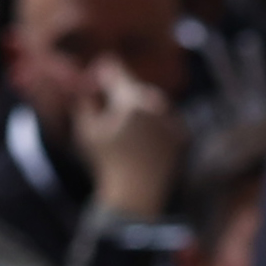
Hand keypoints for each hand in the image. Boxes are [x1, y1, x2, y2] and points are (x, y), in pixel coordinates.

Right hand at [77, 60, 183, 218]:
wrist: (136, 194)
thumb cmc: (107, 162)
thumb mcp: (86, 131)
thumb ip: (85, 101)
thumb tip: (87, 85)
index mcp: (132, 101)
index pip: (116, 71)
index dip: (102, 71)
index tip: (94, 75)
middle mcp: (156, 104)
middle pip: (134, 86)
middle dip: (119, 89)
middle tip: (103, 97)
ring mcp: (171, 118)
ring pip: (151, 101)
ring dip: (136, 104)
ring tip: (122, 122)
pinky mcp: (180, 133)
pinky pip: (164, 117)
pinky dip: (153, 120)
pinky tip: (139, 135)